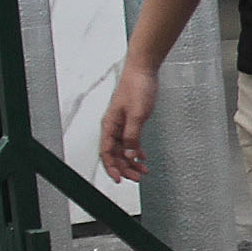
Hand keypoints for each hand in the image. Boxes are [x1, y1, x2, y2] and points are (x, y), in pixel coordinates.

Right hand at [99, 63, 158, 182]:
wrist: (143, 71)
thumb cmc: (137, 87)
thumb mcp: (137, 114)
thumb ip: (133, 135)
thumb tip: (130, 154)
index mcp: (110, 125)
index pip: (107, 152)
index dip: (112, 167)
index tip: (119, 178)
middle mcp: (114, 126)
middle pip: (115, 153)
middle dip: (124, 167)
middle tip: (136, 177)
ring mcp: (122, 124)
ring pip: (124, 149)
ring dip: (131, 161)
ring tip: (142, 170)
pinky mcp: (131, 121)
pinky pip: (131, 141)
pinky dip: (136, 151)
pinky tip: (142, 157)